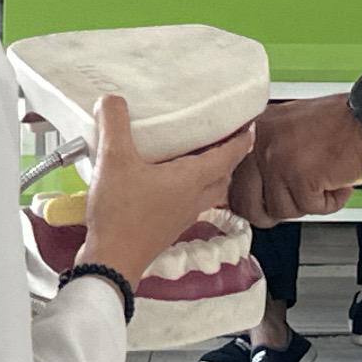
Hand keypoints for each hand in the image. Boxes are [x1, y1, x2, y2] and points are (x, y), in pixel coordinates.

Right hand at [74, 92, 249, 279]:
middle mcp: (193, 199)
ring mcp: (181, 217)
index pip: (229, 156)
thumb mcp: (113, 160)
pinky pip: (188, 205)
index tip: (250, 126)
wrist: (111, 261)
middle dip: (229, 158)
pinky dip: (188, 191)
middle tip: (224, 140)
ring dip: (210, 176)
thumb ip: (114, 124)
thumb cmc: (121, 215)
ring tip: (197, 158)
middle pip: (223, 177)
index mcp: (192, 179)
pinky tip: (165, 183)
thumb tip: (113, 100)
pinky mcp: (167, 229)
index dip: (241, 139)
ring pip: (208, 193)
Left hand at [229, 93, 361, 224]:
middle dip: (273, 211)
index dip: (246, 201)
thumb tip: (247, 195)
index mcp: (252, 132)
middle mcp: (258, 144)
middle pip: (248, 204)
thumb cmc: (336, 123)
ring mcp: (276, 161)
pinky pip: (310, 209)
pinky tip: (337, 180)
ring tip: (324, 178)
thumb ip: (263, 157)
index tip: (256, 205)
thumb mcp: (285, 130)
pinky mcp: (299, 176)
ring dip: (309, 203)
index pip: (229, 181)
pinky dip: (330, 202)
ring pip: (281, 210)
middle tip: (296, 199)